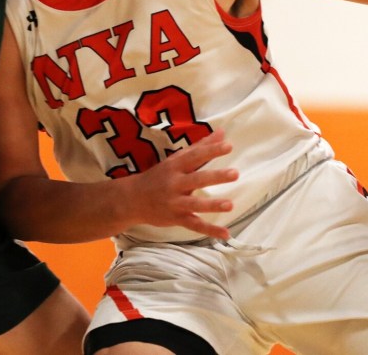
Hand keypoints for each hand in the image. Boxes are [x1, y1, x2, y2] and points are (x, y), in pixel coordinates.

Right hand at [124, 131, 238, 239]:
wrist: (132, 199)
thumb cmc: (159, 176)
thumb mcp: (176, 159)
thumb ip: (200, 147)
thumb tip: (222, 132)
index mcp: (175, 166)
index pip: (195, 156)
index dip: (211, 150)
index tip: (228, 145)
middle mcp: (175, 184)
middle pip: (197, 179)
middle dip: (215, 177)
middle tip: (235, 173)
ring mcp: (175, 203)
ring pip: (195, 205)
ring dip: (212, 205)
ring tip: (230, 205)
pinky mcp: (176, 219)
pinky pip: (194, 225)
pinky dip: (210, 231)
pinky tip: (226, 234)